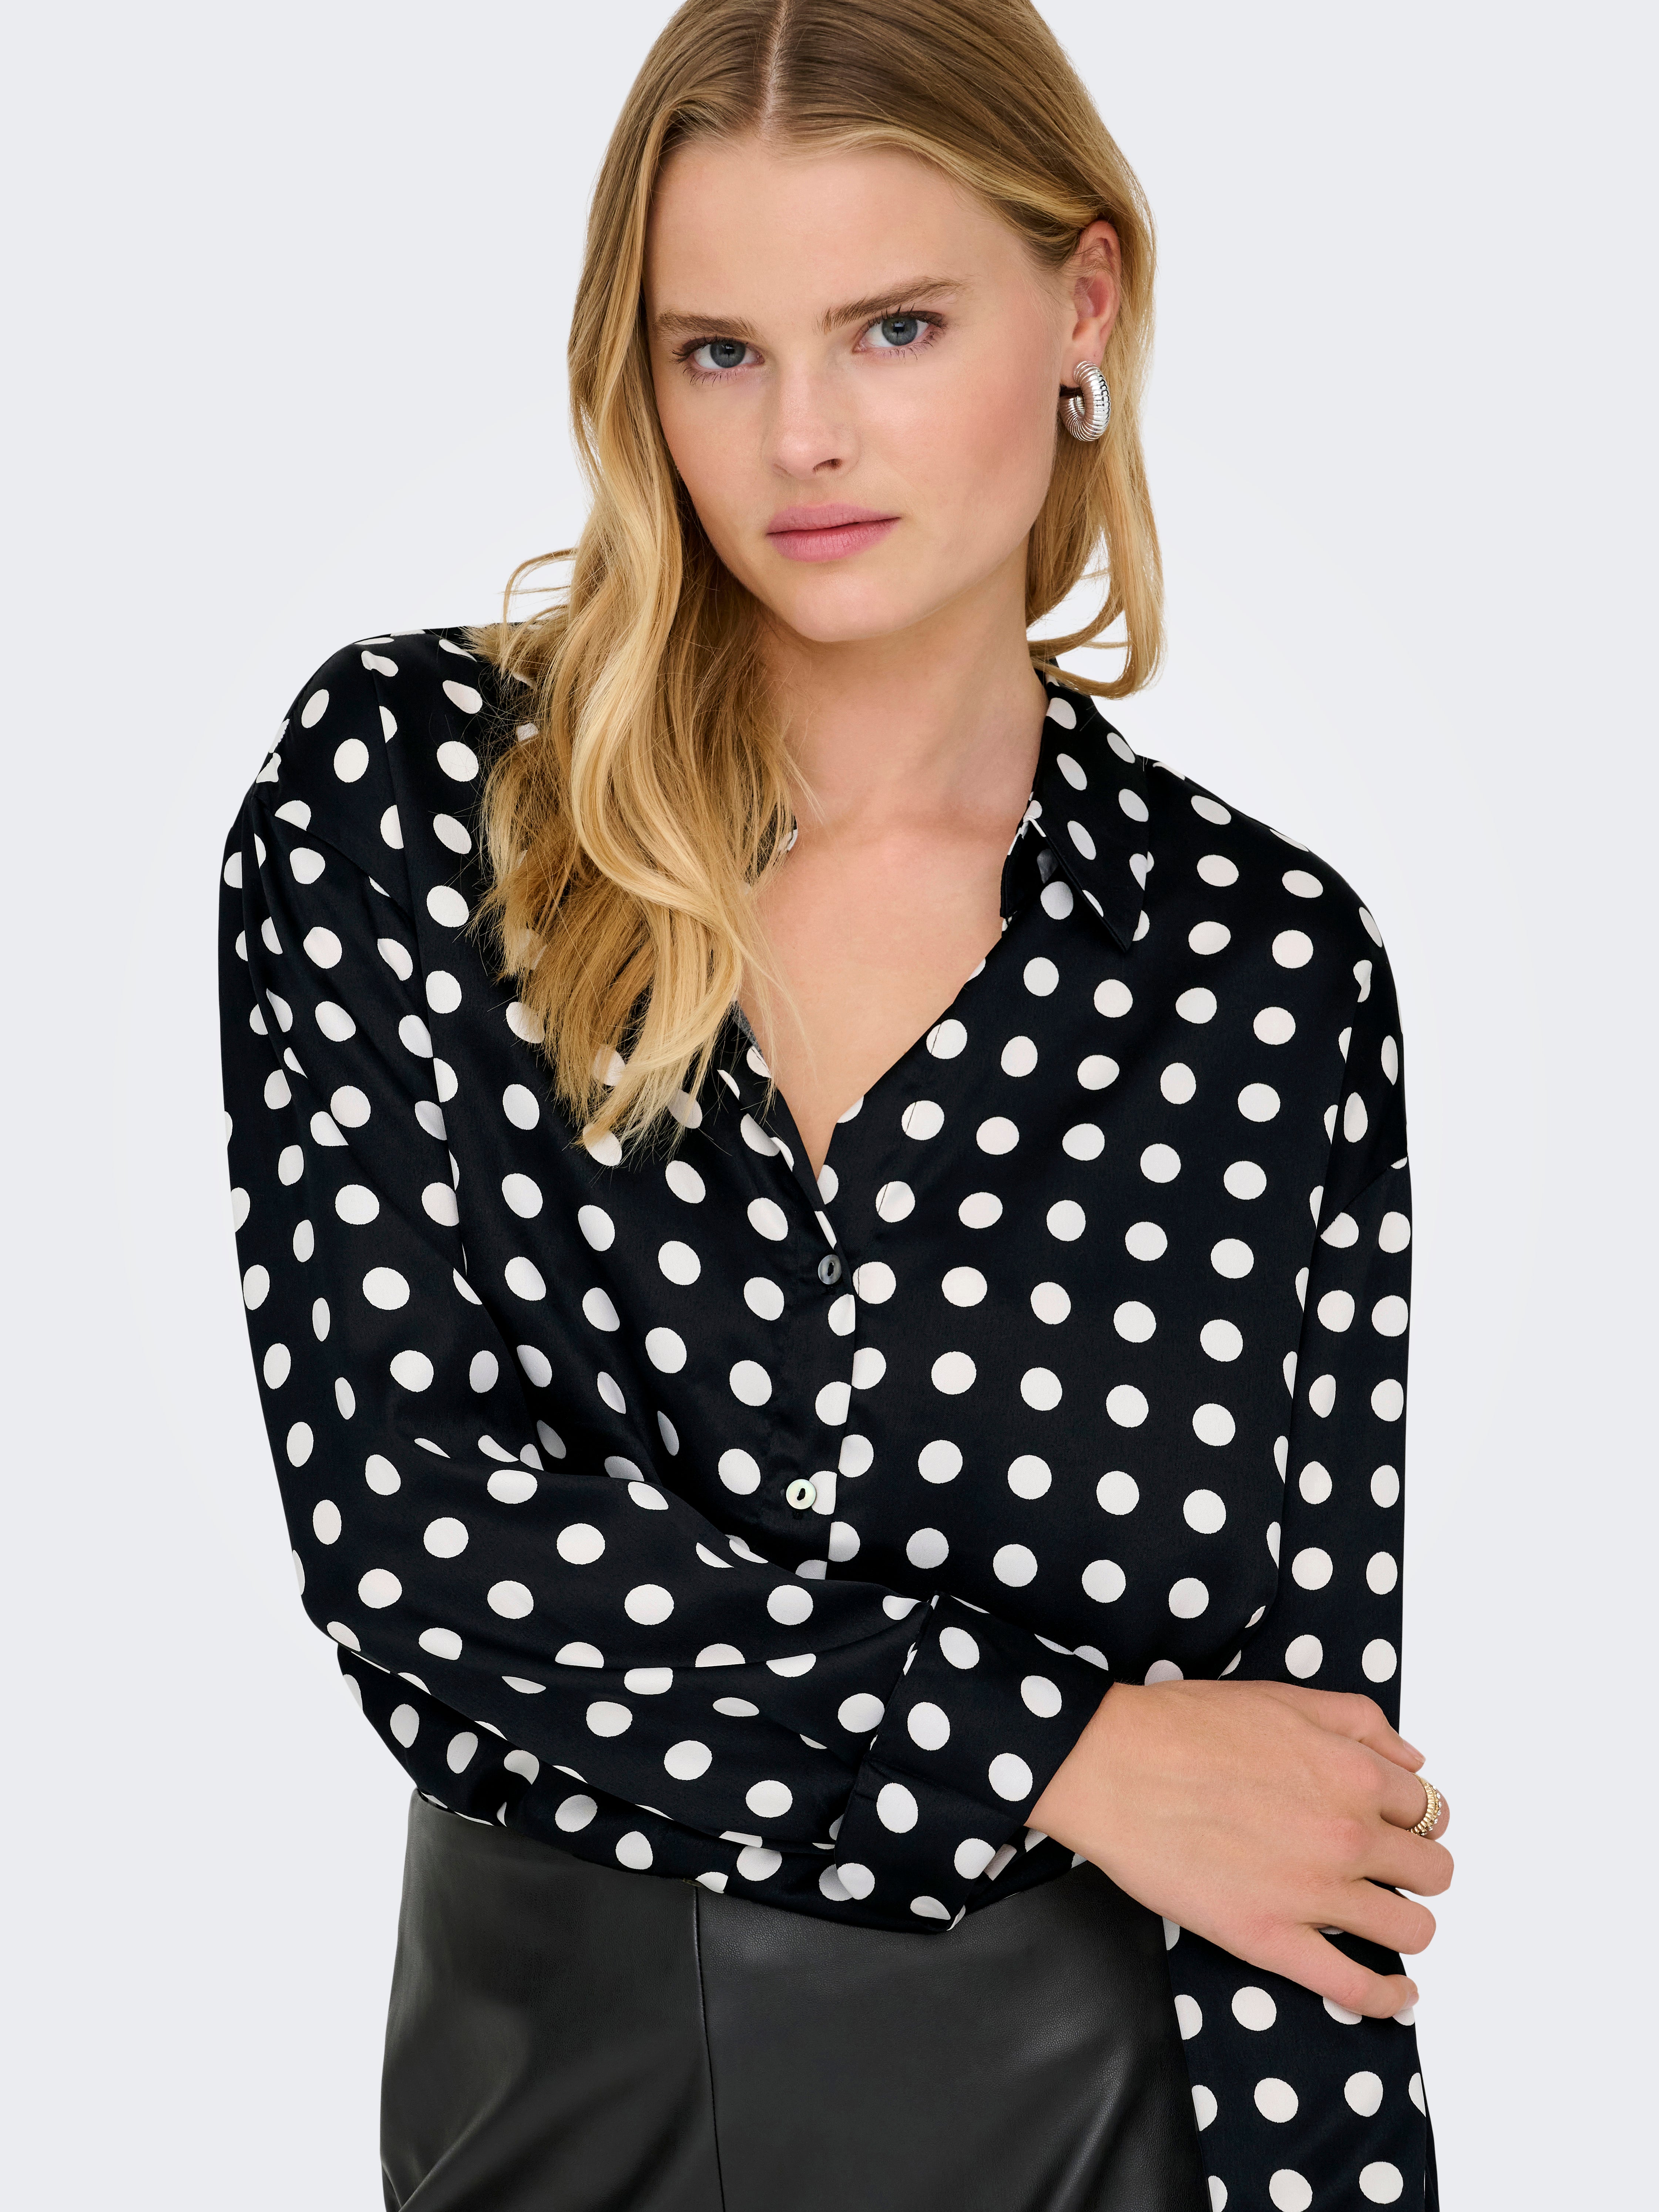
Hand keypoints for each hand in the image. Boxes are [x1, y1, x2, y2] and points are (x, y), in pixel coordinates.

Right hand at [1028, 1679, 1452, 2017]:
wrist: (1113, 1764)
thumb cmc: (1185, 1726)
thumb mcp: (1284, 1698)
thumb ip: (1359, 1722)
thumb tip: (1412, 1759)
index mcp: (1351, 1773)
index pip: (1426, 1808)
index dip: (1415, 1817)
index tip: (1397, 1824)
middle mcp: (1346, 1834)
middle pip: (1432, 1871)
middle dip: (1419, 1868)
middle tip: (1390, 1868)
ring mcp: (1313, 1893)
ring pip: (1411, 1930)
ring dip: (1410, 1926)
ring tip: (1386, 1920)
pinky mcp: (1272, 1940)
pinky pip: (1356, 1987)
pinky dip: (1388, 1997)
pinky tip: (1397, 1994)